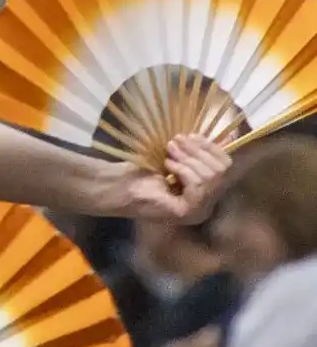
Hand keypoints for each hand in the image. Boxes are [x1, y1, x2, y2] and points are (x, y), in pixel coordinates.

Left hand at [115, 128, 239, 239]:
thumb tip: (210, 136)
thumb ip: (194, 153)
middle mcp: (207, 204)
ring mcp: (199, 210)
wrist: (119, 187)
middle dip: (197, 151)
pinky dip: (184, 171)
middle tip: (175, 142)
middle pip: (221, 170)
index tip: (192, 135)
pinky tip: (168, 165)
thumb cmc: (145, 172)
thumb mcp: (176, 158)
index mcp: (208, 191)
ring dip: (188, 159)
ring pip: (210, 177)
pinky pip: (198, 186)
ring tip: (169, 152)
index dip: (212, 147)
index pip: (226, 166)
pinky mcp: (189, 212)